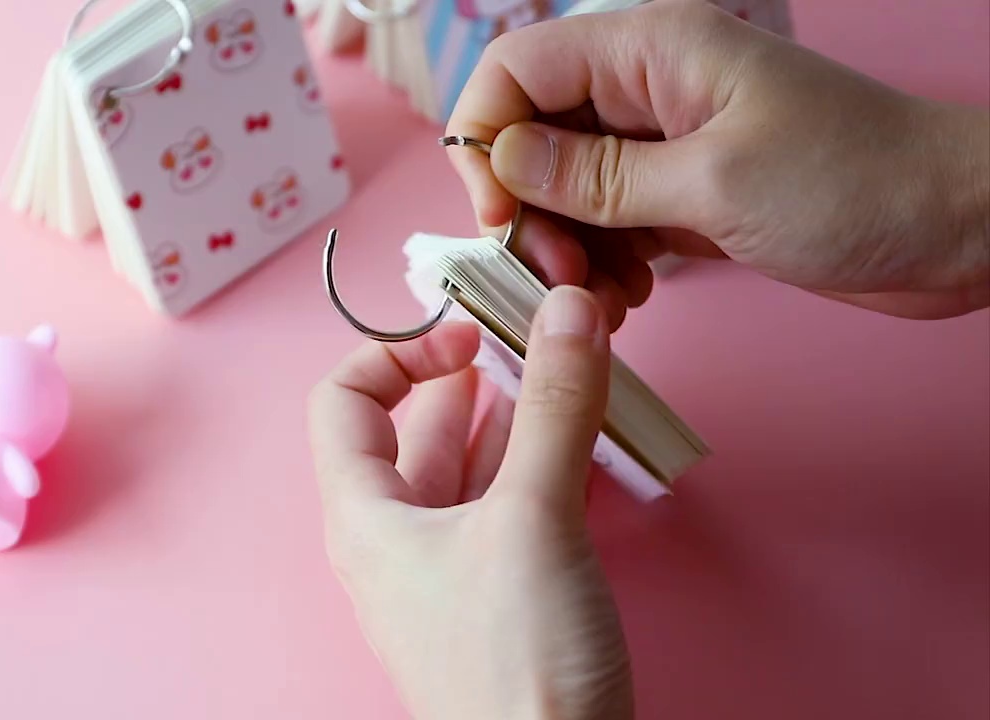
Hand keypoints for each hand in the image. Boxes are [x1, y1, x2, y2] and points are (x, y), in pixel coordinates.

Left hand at [308, 287, 632, 719]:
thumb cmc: (512, 667)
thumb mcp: (532, 520)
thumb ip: (551, 408)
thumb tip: (564, 310)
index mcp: (365, 515)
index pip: (343, 400)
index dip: (397, 352)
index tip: (468, 334)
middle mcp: (395, 538)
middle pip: (414, 428)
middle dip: (468, 373)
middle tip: (528, 331)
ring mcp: (446, 569)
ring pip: (469, 465)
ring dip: (511, 412)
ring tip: (560, 367)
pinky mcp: (497, 595)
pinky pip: (506, 505)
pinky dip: (536, 461)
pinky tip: (577, 436)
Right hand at [447, 0, 989, 319]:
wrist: (958, 227)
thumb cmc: (857, 183)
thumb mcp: (713, 181)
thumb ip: (597, 174)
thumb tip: (501, 158)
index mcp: (652, 51)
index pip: (518, 68)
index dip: (488, 137)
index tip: (500, 214)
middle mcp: (648, 90)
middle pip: (534, 137)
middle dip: (530, 211)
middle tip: (557, 277)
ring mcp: (666, 145)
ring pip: (567, 191)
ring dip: (567, 250)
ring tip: (601, 301)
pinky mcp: (685, 195)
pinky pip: (610, 225)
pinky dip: (603, 266)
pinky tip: (628, 300)